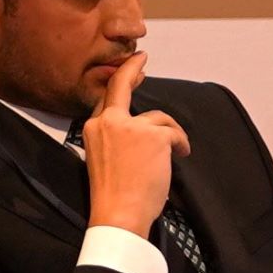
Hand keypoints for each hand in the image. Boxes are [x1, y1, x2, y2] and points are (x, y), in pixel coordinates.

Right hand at [83, 53, 182, 235]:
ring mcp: (130, 127)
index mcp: (92, 128)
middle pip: (121, 87)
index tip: (132, 69)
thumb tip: (142, 130)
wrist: (118, 213)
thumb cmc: (113, 195)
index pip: (106, 99)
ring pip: (158, 119)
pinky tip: (179, 156)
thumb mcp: (105, 159)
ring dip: (169, 135)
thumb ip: (117, 138)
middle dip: (132, 69)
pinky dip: (180, 144)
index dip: (120, 81)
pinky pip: (174, 133)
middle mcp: (108, 122)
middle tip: (142, 59)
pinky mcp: (153, 135)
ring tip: (172, 155)